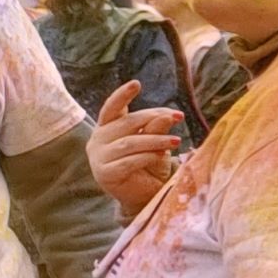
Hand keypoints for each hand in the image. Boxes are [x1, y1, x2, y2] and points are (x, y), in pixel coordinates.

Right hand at [87, 80, 185, 213]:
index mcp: (108, 127)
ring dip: (156, 140)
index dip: (122, 95)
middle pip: (127, 123)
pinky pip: (128, 161)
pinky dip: (147, 157)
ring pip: (130, 143)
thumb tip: (166, 115)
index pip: (111, 108)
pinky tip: (160, 156)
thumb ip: (156, 128)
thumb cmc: (148, 162)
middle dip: (155, 118)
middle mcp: (98, 140)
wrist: (143, 193)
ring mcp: (98, 158)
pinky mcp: (105, 174)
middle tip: (178, 117)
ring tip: (177, 142)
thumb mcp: (155, 141)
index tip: (136, 83)